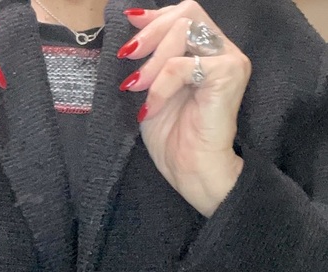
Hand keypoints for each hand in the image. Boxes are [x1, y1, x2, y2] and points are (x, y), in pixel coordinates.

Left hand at [120, 0, 250, 216]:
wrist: (190, 170)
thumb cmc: (172, 139)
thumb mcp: (152, 93)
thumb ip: (149, 65)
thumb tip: (131, 41)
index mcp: (206, 53)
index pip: (184, 15)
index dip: (155, 16)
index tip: (129, 24)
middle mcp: (222, 50)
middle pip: (186, 13)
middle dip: (150, 32)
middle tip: (127, 55)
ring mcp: (229, 60)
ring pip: (183, 32)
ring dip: (151, 62)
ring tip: (135, 88)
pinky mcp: (228, 74)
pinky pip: (181, 66)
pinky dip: (159, 86)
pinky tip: (150, 108)